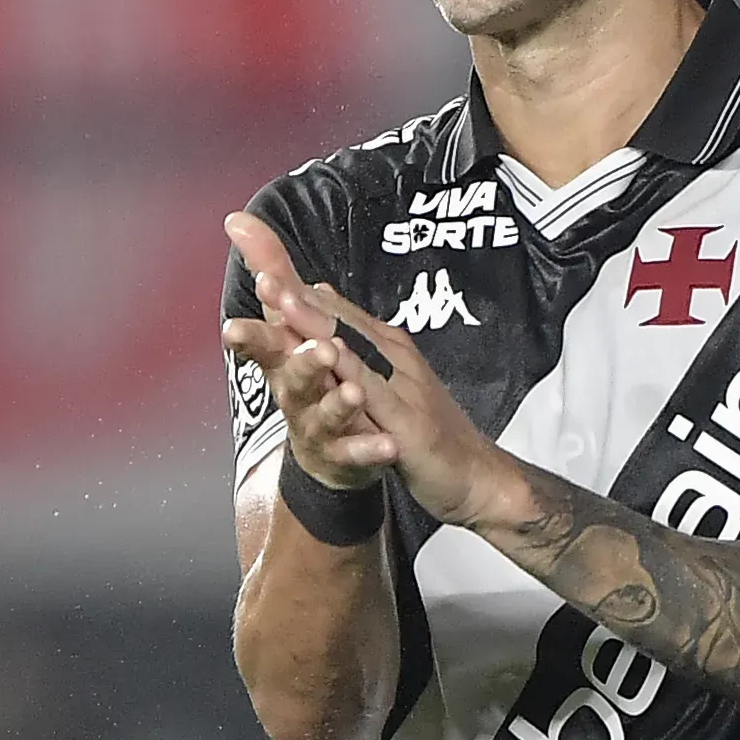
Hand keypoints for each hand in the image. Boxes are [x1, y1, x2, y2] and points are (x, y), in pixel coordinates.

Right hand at [222, 213, 392, 490]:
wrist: (336, 453)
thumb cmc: (314, 381)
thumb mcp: (296, 327)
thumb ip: (277, 278)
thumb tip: (241, 222)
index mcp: (286, 360)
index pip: (267, 338)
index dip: (256, 327)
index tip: (250, 306)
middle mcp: (297, 393)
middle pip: (294, 377)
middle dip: (303, 362)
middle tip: (319, 347)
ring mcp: (321, 428)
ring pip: (324, 416)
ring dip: (336, 404)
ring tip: (353, 393)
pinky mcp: (346, 457)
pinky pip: (357, 455)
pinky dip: (369, 449)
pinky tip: (388, 445)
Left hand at [288, 266, 521, 533]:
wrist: (478, 475)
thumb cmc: (429, 426)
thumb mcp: (388, 380)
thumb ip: (355, 338)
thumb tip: (320, 293)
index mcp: (385, 348)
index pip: (335, 311)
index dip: (296, 288)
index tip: (261, 264)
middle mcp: (393, 359)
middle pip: (340, 321)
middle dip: (299, 296)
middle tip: (262, 272)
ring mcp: (404, 389)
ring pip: (353, 352)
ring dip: (318, 326)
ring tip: (284, 304)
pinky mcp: (411, 428)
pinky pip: (378, 402)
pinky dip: (355, 383)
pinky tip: (332, 368)